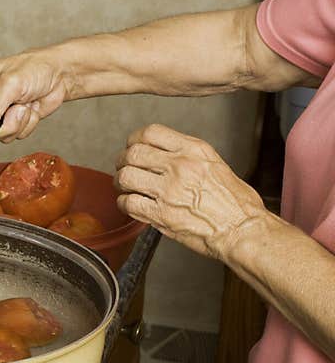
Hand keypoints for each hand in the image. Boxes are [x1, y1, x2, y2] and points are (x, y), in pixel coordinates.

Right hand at [0, 50, 68, 148]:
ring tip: (25, 104)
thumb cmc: (36, 68)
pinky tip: (30, 109)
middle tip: (17, 107)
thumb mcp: (11, 84)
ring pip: (1, 136)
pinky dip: (27, 125)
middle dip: (4, 124)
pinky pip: (16, 136)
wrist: (60, 74)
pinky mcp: (12, 122)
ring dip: (18, 123)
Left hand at [114, 124, 268, 261]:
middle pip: (133, 153)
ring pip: (126, 176)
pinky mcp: (161, 214)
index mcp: (194, 150)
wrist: (242, 229)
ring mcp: (169, 191)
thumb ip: (188, 157)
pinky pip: (128, 203)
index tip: (132, 146)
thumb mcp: (215, 165)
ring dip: (120, 182)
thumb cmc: (236, 203)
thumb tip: (163, 155)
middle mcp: (180, 167)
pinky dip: (123, 203)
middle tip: (123, 168)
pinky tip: (129, 204)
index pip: (152, 132)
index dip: (135, 139)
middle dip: (122, 161)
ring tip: (124, 187)